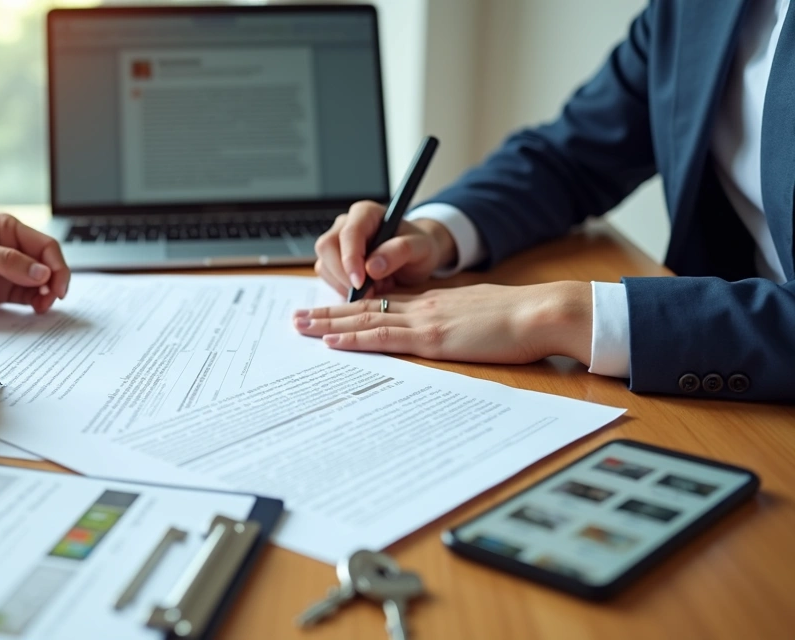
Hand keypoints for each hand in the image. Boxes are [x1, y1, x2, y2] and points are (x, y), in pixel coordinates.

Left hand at [0, 213, 70, 313]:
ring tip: (41, 307)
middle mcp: (10, 248)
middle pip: (47, 264)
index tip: (55, 285)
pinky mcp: (0, 290)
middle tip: (51, 299)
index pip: (44, 245)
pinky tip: (35, 309)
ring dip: (46, 294)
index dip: (56, 265)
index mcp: (6, 229)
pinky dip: (35, 303)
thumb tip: (41, 272)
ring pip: (40, 282)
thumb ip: (6, 260)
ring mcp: (6, 270)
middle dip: (54, 281)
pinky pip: (27, 296)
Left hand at [292, 282, 591, 364]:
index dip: (352, 308)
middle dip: (327, 312)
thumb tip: (450, 332)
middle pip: (364, 308)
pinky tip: (331, 341)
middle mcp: (423, 307)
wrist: (542, 312)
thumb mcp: (482, 316)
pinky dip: (354, 339)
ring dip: (328, 324)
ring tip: (299, 326)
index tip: (327, 312)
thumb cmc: (521, 319)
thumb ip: (459, 321)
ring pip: (364, 320)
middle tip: (296, 317)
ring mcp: (425, 321)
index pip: (382, 305)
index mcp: (435, 302)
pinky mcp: (432, 337)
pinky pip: (383, 337)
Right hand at [313, 200, 457, 296]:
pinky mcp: (332, 260)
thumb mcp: (420, 247)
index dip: (351, 258)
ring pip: (324, 264)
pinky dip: (344, 289)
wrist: (416, 256)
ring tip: (377, 286)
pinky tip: (368, 288)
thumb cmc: (418, 247)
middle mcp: (346, 224)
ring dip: (345, 284)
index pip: (349, 233)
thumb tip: (372, 267)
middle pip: (327, 247)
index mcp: (366, 213)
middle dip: (344, 275)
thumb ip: (399, 251)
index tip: (360, 283)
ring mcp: (336, 242)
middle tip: (370, 291)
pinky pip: (327, 277)